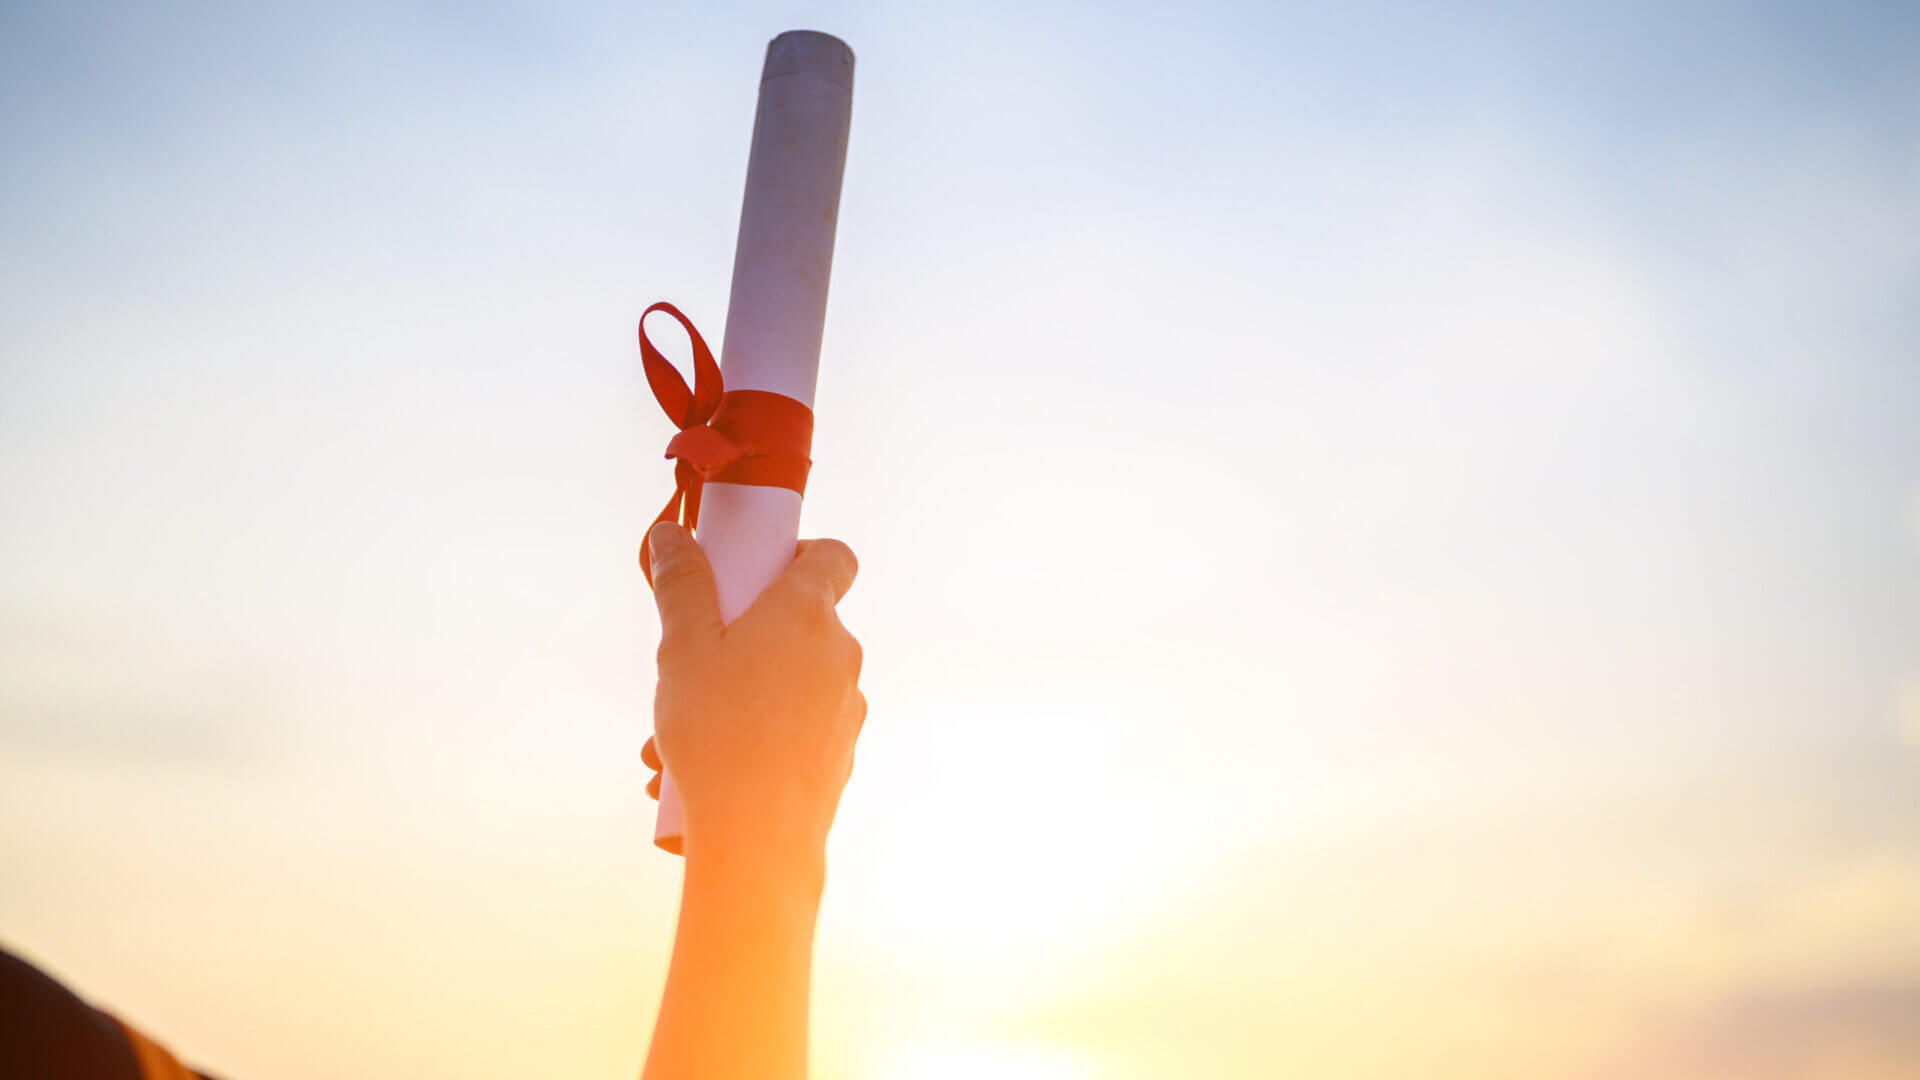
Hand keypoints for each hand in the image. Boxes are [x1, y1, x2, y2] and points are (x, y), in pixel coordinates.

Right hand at [643, 521, 866, 864]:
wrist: (760, 836)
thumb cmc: (718, 732)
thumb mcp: (682, 648)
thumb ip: (679, 585)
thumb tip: (672, 535)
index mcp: (807, 612)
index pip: (832, 556)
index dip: (797, 553)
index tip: (753, 573)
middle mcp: (839, 652)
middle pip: (795, 623)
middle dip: (737, 641)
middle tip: (684, 673)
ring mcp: (845, 705)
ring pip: (784, 683)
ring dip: (731, 698)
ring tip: (665, 745)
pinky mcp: (839, 751)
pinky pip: (792, 728)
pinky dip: (751, 737)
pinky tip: (694, 775)